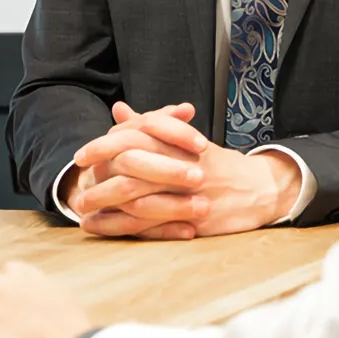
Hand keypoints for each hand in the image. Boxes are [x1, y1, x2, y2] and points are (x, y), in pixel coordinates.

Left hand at [71, 102, 301, 240]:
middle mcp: (181, 165)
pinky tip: (100, 227)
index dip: (105, 146)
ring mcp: (187, 193)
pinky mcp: (192, 218)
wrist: (260, 188)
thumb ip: (151, 126)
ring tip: (83, 208)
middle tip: (79, 184)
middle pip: (131, 167)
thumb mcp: (186, 140)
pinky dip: (120, 227)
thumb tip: (120, 110)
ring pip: (138, 198)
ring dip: (105, 204)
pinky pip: (149, 225)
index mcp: (179, 143)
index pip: (135, 138)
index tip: (82, 155)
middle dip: (99, 177)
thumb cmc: (219, 165)